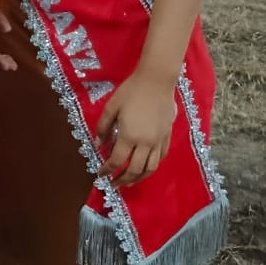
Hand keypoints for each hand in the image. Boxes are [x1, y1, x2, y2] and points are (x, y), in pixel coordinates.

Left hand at [96, 71, 177, 185]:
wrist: (156, 81)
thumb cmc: (131, 91)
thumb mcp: (111, 107)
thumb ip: (103, 128)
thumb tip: (99, 145)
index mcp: (129, 136)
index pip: (116, 161)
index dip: (107, 170)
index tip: (100, 174)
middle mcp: (145, 143)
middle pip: (134, 170)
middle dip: (122, 179)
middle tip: (113, 183)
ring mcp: (158, 141)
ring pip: (150, 168)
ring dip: (138, 179)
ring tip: (129, 182)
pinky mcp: (166, 137)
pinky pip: (160, 158)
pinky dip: (152, 167)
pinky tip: (145, 168)